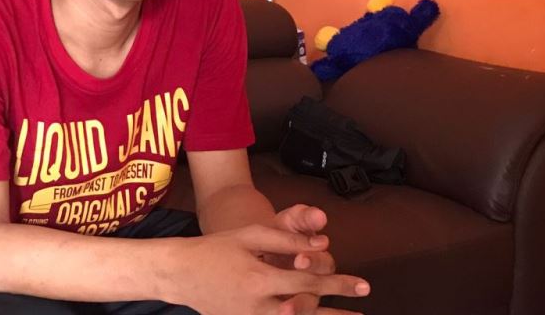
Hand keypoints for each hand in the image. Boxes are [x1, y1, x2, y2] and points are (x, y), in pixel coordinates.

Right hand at [172, 223, 368, 314]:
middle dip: (338, 311)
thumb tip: (320, 242)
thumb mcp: (249, 236)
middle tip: (363, 307)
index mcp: (261, 278)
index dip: (338, 284)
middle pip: (307, 310)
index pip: (308, 282)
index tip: (363, 285)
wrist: (180, 273)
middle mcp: (258, 305)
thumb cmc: (215, 248)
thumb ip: (285, 239)